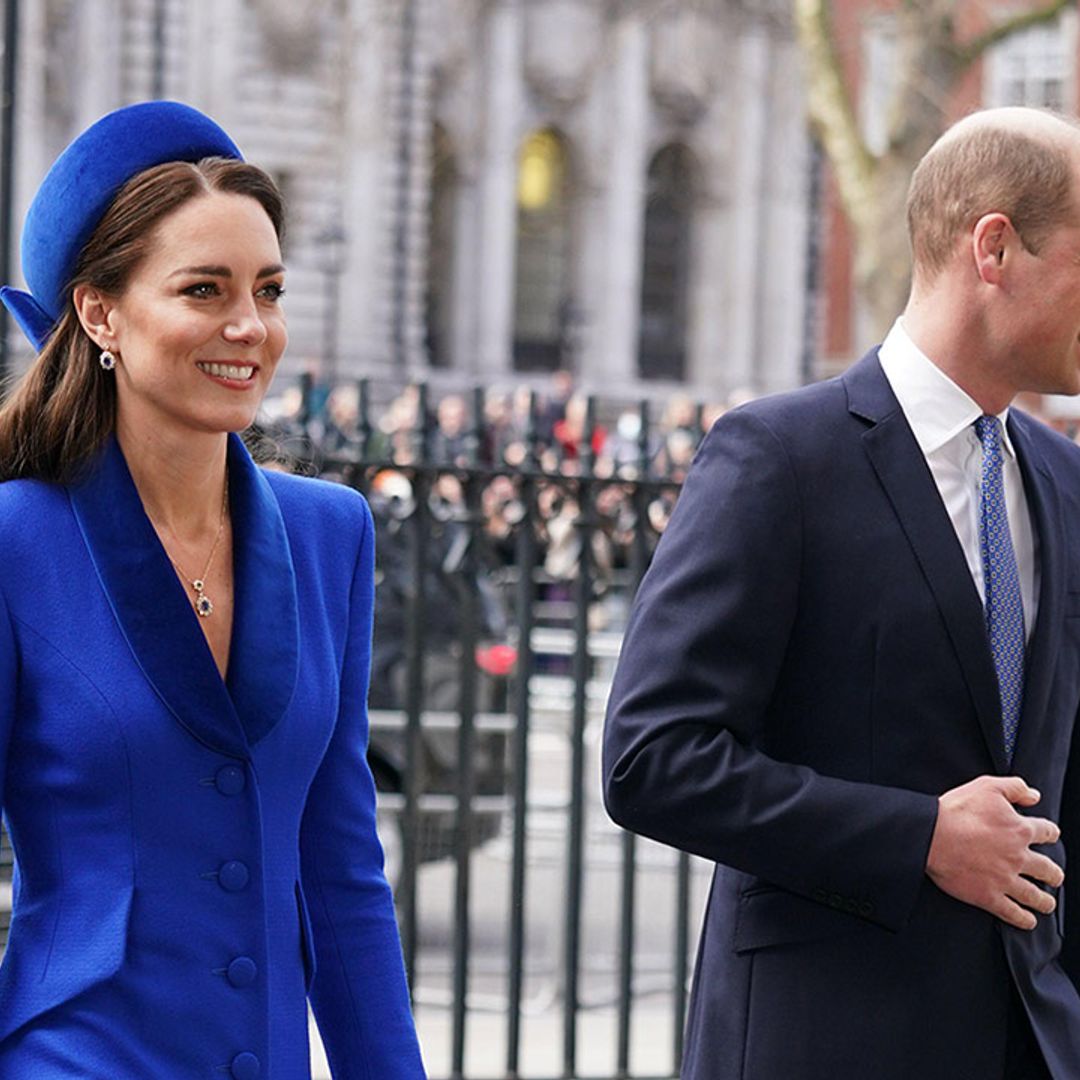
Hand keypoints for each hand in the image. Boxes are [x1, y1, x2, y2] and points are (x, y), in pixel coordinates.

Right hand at [925, 775, 1062, 929]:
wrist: (931, 836)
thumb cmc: (956, 811)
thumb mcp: (987, 787)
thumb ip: (1015, 788)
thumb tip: (1034, 796)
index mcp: (1020, 830)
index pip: (1047, 833)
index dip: (1050, 834)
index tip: (1049, 836)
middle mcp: (1018, 857)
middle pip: (1048, 870)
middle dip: (1053, 874)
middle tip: (1053, 876)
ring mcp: (1005, 879)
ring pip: (1035, 896)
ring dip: (1045, 901)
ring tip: (1046, 902)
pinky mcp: (989, 896)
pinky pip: (1014, 914)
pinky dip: (1024, 920)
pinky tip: (1028, 920)